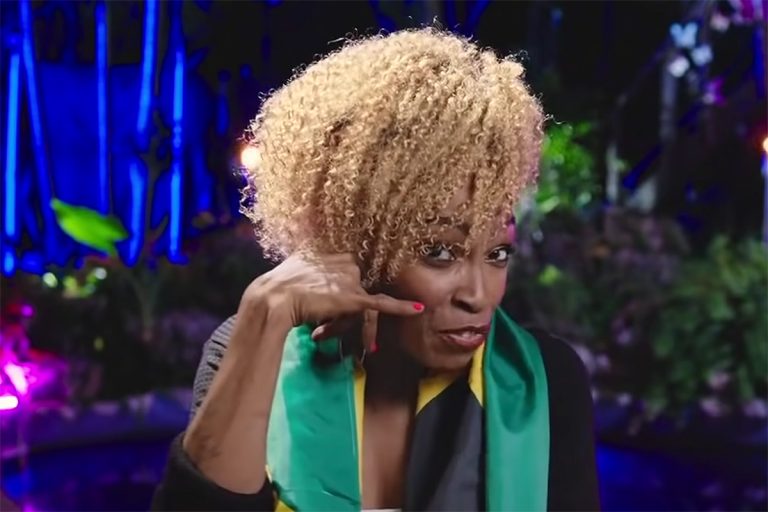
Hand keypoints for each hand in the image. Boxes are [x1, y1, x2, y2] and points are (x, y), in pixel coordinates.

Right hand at [246, 252, 422, 351]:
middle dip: (347, 306)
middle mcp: (345, 261)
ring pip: (364, 299)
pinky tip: (418, 309)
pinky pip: (381, 303)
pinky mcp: (354, 299)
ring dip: (358, 321)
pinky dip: (401, 307)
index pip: (349, 268)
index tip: (343, 294)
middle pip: (357, 284)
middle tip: (331, 323)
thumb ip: (303, 250)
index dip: (345, 285)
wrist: (273, 300)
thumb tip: (301, 225)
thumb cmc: (279, 285)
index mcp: (333, 251)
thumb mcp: (294, 260)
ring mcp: (350, 280)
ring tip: (357, 341)